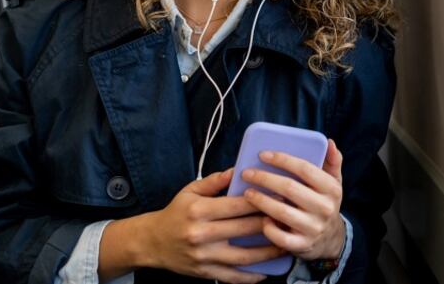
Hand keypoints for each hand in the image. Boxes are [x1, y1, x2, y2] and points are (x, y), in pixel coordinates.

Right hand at [100, 168, 283, 282]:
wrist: (152, 242)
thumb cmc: (175, 213)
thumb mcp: (191, 190)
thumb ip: (216, 181)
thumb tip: (239, 169)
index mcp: (200, 210)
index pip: (237, 205)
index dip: (261, 201)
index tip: (280, 197)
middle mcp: (202, 234)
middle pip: (245, 229)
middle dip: (271, 223)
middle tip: (291, 218)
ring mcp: (205, 256)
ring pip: (244, 256)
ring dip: (269, 251)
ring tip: (287, 244)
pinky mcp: (206, 272)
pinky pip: (233, 277)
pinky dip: (252, 276)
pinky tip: (268, 270)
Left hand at [241, 139, 345, 260]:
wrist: (331, 239)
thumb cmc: (324, 203)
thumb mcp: (334, 183)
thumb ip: (332, 162)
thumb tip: (329, 141)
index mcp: (331, 189)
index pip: (305, 169)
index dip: (282, 160)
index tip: (262, 155)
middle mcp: (325, 208)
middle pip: (290, 189)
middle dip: (265, 179)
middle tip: (247, 173)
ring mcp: (314, 228)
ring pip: (283, 212)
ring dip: (261, 201)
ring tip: (247, 193)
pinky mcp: (303, 245)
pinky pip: (281, 238)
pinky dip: (269, 229)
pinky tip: (261, 219)